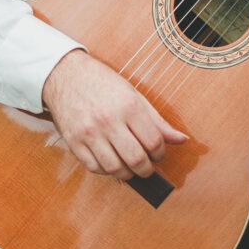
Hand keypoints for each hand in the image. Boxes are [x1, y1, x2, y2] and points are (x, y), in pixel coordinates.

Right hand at [41, 49, 187, 179]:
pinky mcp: (74, 142)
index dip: (160, 154)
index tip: (157, 154)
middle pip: (136, 160)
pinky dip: (106, 171)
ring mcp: (89, 132)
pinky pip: (94, 168)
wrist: (66, 74)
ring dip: (127, 174)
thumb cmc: (103, 83)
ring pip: (115, 168)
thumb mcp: (134, 95)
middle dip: (146, 169)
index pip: (154, 142)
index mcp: (129, 106)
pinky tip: (112, 162)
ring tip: (130, 167)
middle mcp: (109, 120)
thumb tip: (182, 139)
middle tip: (147, 167)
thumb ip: (158, 120)